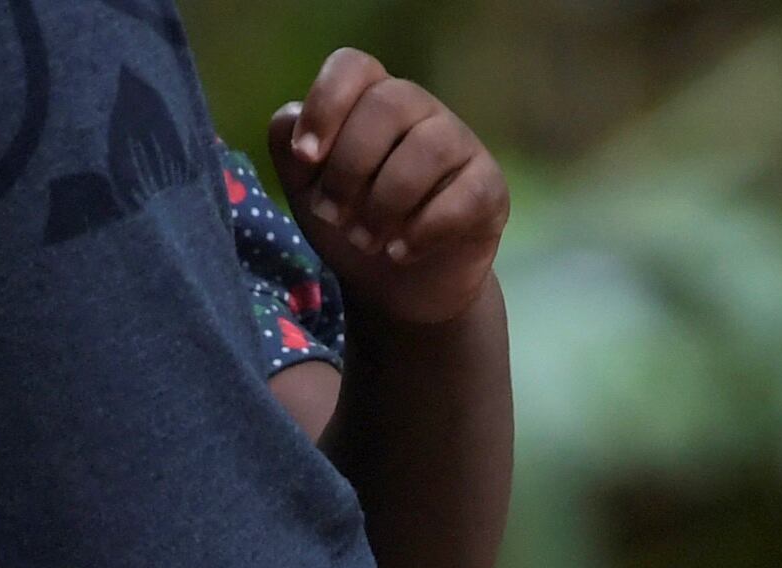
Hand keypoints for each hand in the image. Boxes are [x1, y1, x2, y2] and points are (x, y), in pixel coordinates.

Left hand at [269, 53, 509, 329]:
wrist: (398, 287)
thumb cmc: (353, 225)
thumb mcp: (308, 190)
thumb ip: (291, 151)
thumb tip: (291, 122)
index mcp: (372, 98)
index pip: (353, 66)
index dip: (325, 104)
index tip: (305, 157)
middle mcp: (420, 109)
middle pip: (388, 103)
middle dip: (350, 166)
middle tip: (334, 216)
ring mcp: (461, 144)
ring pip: (428, 147)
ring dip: (386, 201)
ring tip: (365, 241)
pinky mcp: (490, 188)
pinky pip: (464, 195)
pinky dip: (425, 229)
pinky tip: (400, 252)